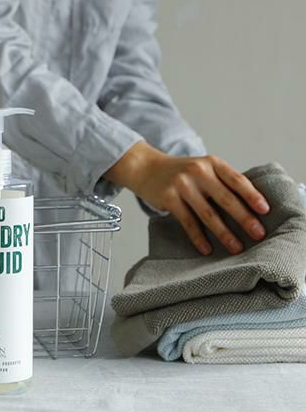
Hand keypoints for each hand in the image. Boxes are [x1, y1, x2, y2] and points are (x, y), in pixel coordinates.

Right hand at [104, 141, 269, 255]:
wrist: (145, 167)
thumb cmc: (180, 172)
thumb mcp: (202, 168)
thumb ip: (221, 182)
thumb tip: (250, 209)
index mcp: (211, 163)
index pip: (236, 179)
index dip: (252, 195)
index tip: (265, 210)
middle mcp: (198, 171)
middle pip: (225, 198)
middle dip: (244, 218)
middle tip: (258, 234)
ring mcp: (182, 184)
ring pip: (208, 213)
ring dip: (224, 233)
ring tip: (236, 247)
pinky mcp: (168, 197)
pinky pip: (187, 221)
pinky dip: (198, 237)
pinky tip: (206, 248)